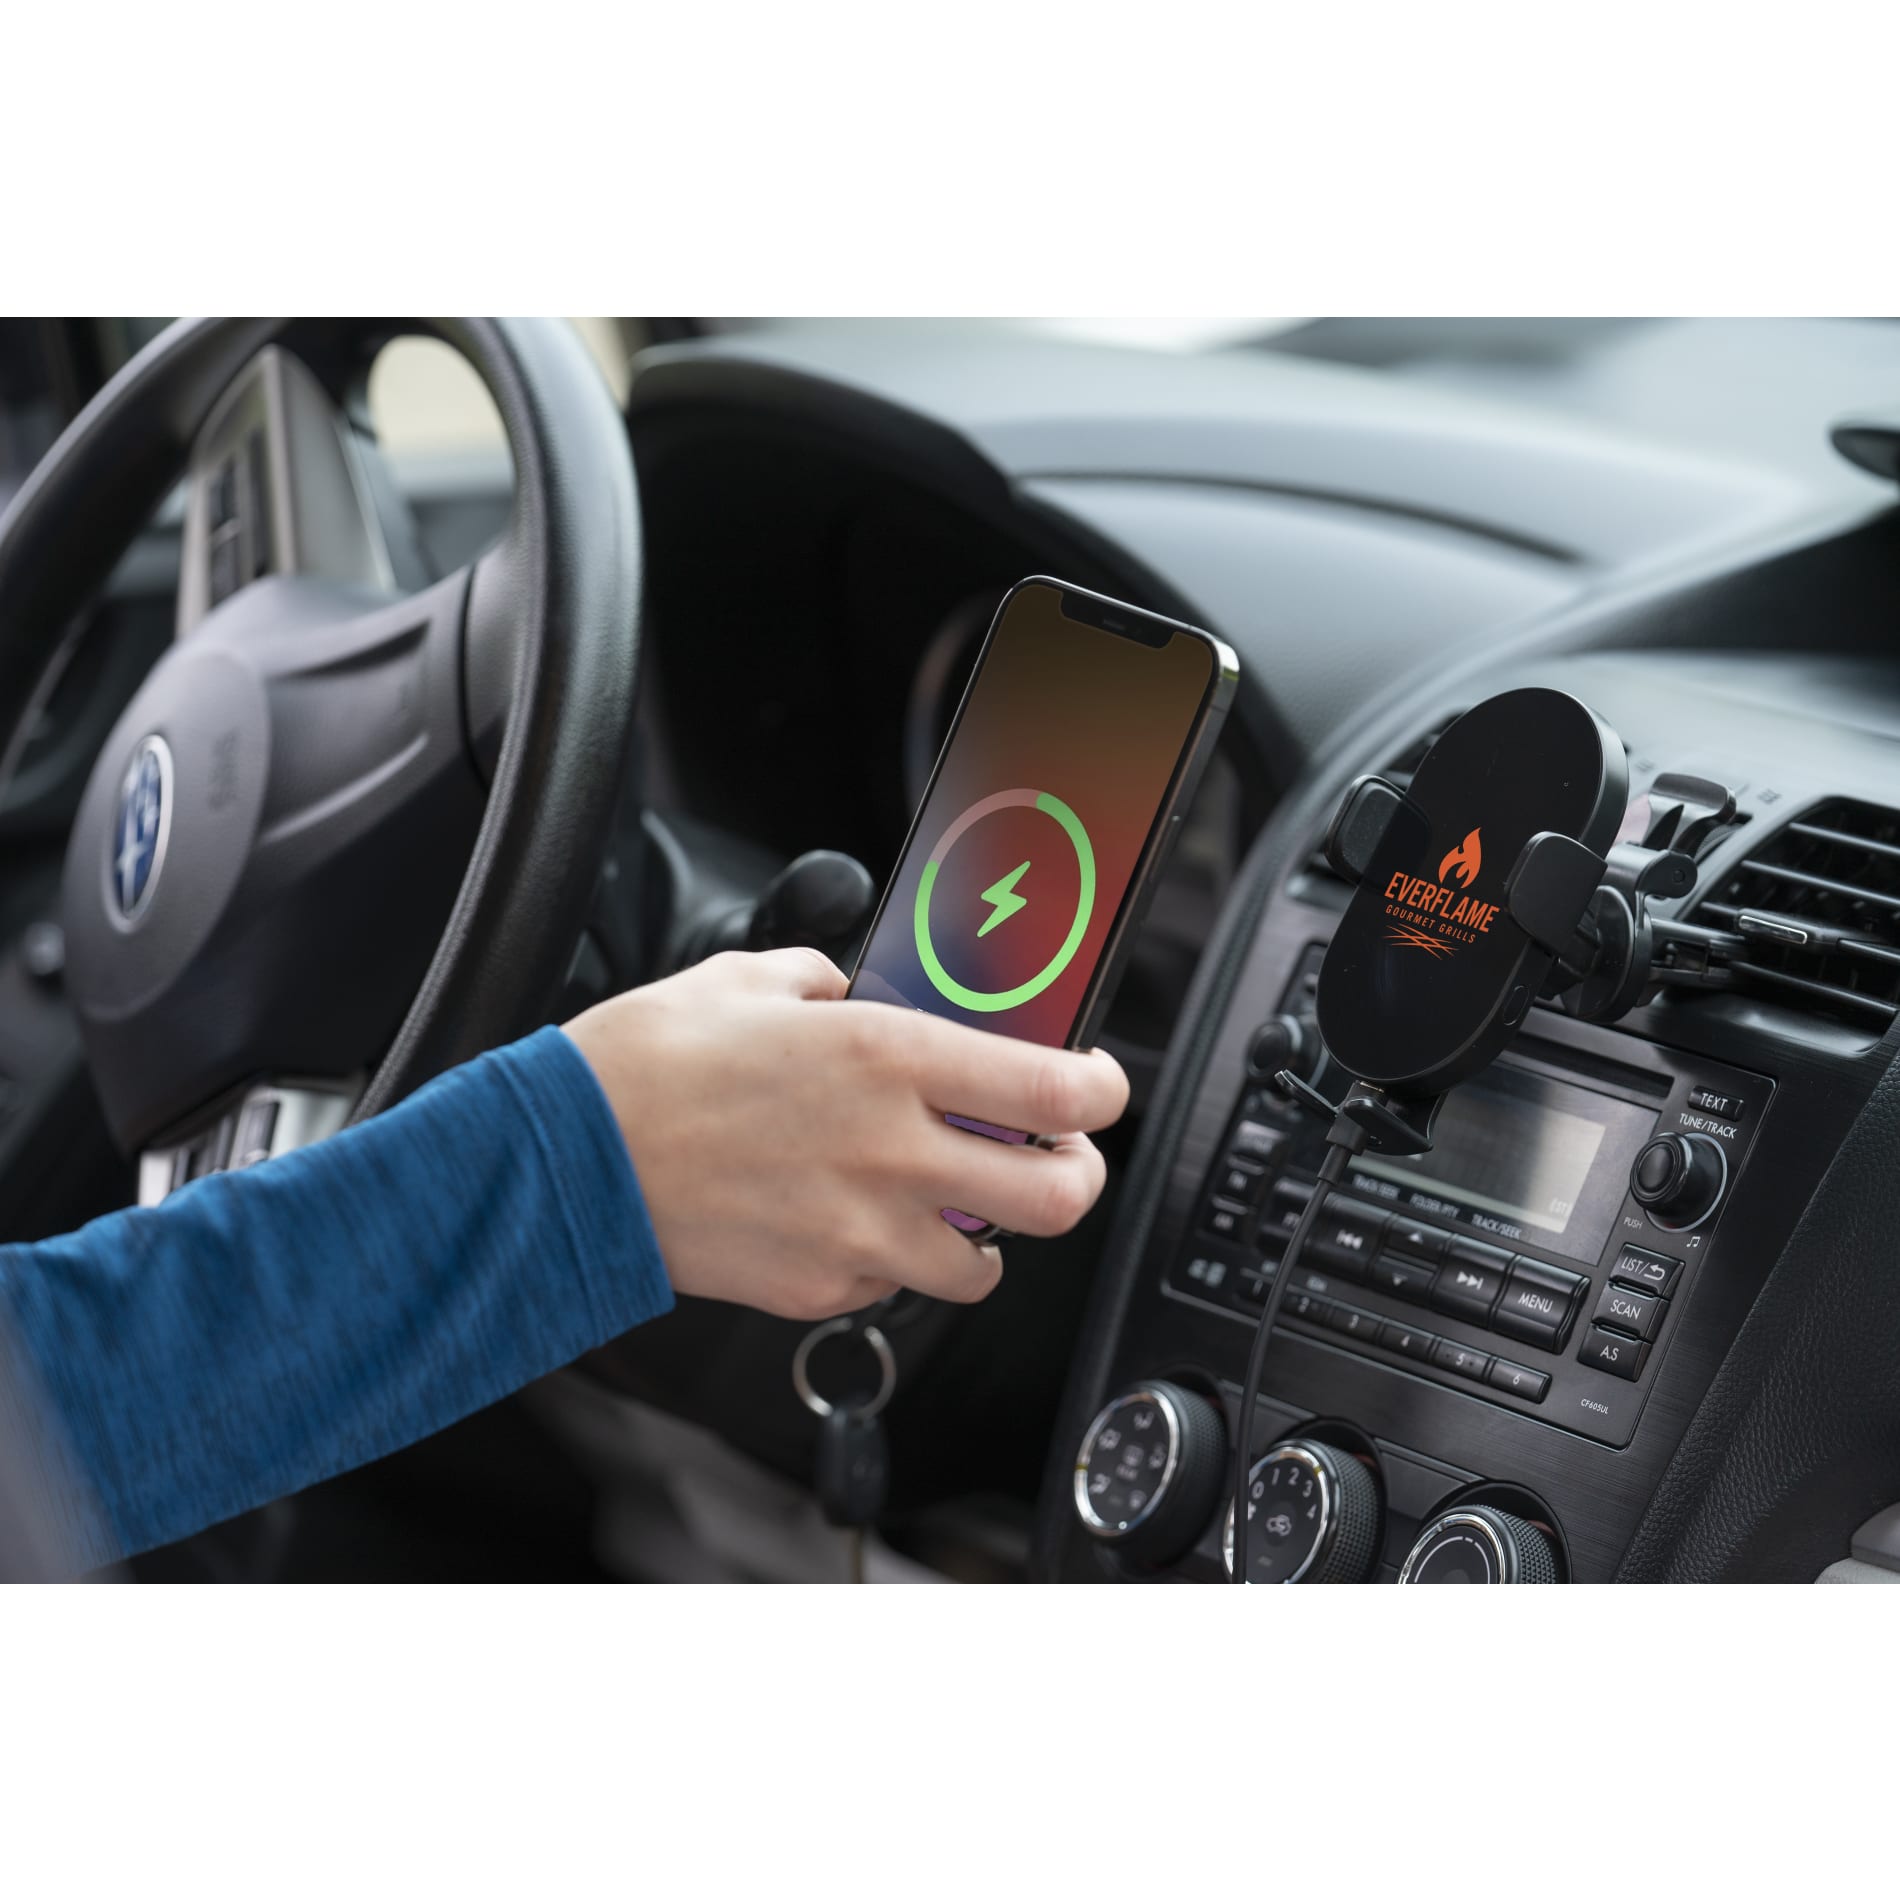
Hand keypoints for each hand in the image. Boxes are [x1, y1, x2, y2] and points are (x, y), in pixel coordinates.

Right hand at [563, 949, 1128, 1320]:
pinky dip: (895, 1260)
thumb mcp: (754, 982)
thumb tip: (869, 997)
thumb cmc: (647, 1065)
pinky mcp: (821, 1288)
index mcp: (889, 1058)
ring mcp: (861, 1233)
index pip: (1058, 1089)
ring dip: (985, 1232)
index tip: (1097, 1086)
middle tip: (1047, 1153)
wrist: (563, 1161)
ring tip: (948, 1199)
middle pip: (1058, 1197)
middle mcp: (892, 1152)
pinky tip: (856, 1220)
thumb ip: (836, 987)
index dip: (1104, 1090)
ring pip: (989, 1266)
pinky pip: (895, 1288)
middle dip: (1071, 1175)